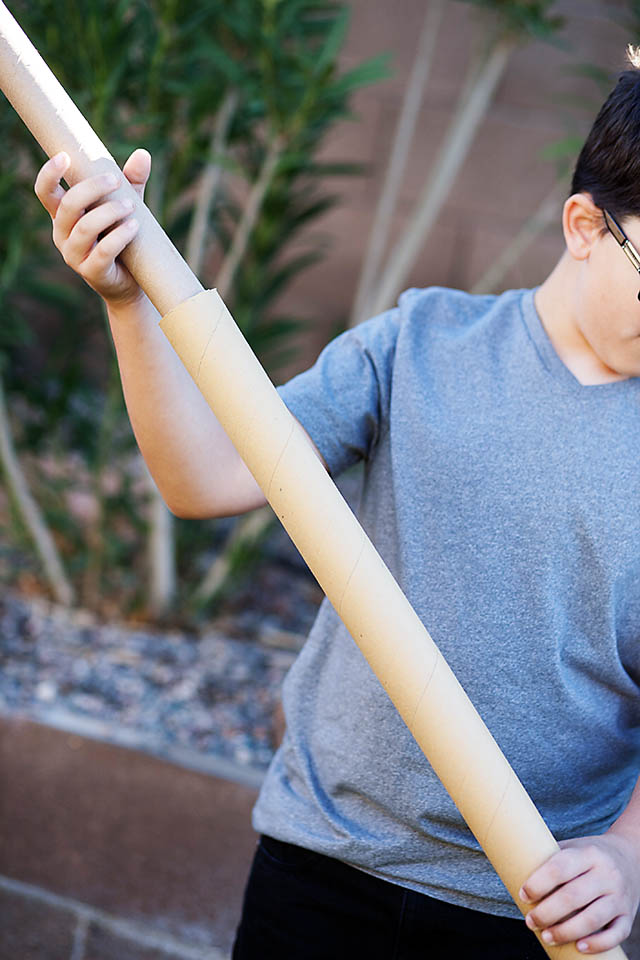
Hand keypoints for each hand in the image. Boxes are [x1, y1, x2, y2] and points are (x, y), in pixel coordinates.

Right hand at [34, 148, 150, 306]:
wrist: (132, 281)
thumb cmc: (124, 237)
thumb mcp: (127, 205)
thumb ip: (131, 181)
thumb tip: (142, 154)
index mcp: (63, 216)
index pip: (45, 192)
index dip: (49, 174)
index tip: (65, 156)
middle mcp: (63, 235)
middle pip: (67, 205)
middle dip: (91, 189)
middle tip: (115, 180)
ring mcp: (74, 256)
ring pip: (84, 228)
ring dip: (109, 212)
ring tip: (131, 206)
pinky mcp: (92, 273)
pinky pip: (103, 252)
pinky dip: (119, 236)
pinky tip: (134, 226)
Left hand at [519, 830, 639, 952]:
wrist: (631, 857)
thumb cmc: (589, 856)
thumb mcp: (573, 847)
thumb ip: (549, 858)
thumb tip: (513, 869)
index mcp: (588, 853)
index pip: (560, 868)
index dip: (538, 883)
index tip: (523, 895)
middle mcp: (606, 874)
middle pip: (573, 896)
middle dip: (547, 912)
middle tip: (530, 922)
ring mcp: (619, 896)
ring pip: (593, 918)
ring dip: (566, 931)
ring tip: (546, 936)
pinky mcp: (628, 916)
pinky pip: (615, 934)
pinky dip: (597, 944)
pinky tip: (579, 947)